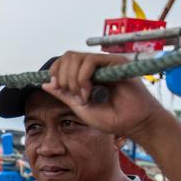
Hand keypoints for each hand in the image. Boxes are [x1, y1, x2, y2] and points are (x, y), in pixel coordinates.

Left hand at [41, 52, 168, 145]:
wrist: (135, 124)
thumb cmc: (113, 119)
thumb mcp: (80, 108)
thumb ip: (64, 95)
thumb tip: (45, 84)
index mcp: (87, 75)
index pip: (65, 61)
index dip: (55, 71)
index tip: (57, 87)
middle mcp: (96, 66)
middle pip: (68, 56)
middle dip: (62, 77)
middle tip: (72, 94)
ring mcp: (106, 63)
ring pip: (76, 58)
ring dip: (72, 80)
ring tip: (83, 97)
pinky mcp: (116, 62)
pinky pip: (90, 61)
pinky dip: (82, 78)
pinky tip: (88, 92)